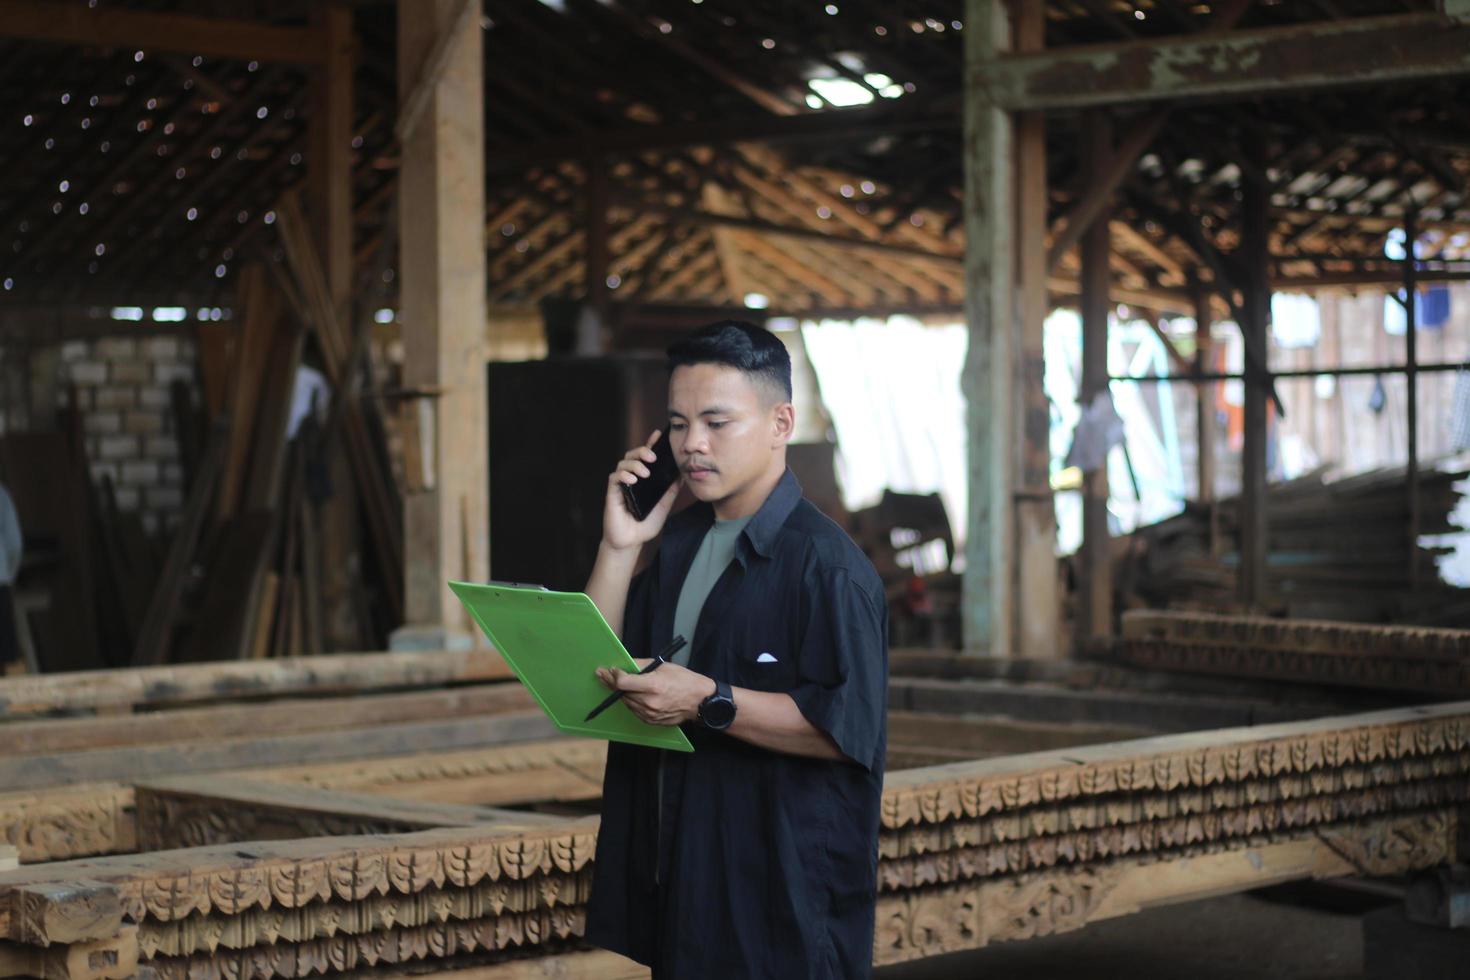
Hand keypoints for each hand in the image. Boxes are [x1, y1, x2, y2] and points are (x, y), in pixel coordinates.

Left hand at [595, 660, 715, 726]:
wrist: (699, 701)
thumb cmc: (684, 680)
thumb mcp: (664, 666)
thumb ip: (642, 665)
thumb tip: (625, 664)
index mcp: (653, 685)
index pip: (623, 682)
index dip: (613, 675)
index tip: (609, 670)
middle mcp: (649, 702)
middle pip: (621, 693)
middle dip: (611, 683)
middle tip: (602, 674)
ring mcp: (650, 714)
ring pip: (626, 702)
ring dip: (619, 693)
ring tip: (614, 684)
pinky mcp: (651, 721)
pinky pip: (634, 710)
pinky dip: (630, 702)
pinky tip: (630, 694)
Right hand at [601, 430, 679, 551]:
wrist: (631, 542)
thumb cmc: (645, 524)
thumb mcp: (664, 505)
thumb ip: (671, 489)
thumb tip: (683, 473)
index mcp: (643, 479)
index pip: (646, 457)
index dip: (650, 443)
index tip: (658, 434)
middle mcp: (631, 478)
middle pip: (633, 455)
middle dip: (642, 451)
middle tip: (653, 457)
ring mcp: (621, 485)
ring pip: (624, 463)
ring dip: (635, 464)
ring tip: (645, 473)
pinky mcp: (612, 493)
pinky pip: (615, 477)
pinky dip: (624, 475)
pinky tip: (633, 480)